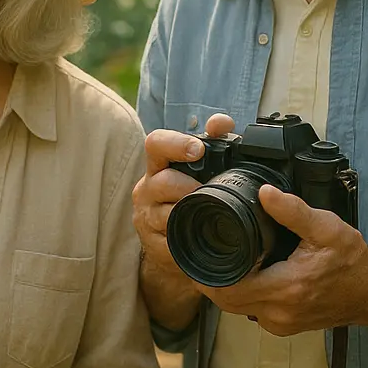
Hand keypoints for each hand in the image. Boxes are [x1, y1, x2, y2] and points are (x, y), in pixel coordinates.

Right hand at [132, 112, 237, 279]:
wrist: (174, 240)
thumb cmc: (189, 196)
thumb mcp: (200, 168)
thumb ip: (213, 141)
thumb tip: (221, 123)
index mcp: (158, 164)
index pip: (156, 143)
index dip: (176, 144)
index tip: (198, 150)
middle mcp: (146, 188)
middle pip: (163, 181)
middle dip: (189, 187)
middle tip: (208, 193)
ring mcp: (146, 217)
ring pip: (165, 214)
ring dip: (189, 215)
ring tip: (206, 216)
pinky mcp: (152, 244)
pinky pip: (169, 244)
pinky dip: (187, 241)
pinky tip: (198, 238)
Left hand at [200, 183, 367, 335]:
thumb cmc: (351, 261)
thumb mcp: (326, 228)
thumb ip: (292, 211)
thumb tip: (263, 193)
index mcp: (286, 288)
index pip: (227, 288)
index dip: (205, 272)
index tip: (198, 252)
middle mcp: (279, 312)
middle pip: (224, 300)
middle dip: (209, 278)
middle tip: (203, 253)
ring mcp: (280, 323)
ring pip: (236, 307)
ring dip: (225, 286)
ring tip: (222, 260)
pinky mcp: (283, 326)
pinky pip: (250, 311)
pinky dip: (242, 294)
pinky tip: (244, 274)